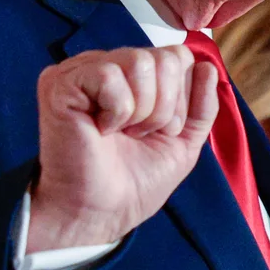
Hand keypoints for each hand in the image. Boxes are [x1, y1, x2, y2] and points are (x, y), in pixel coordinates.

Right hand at [28, 45, 219, 251]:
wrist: (103, 213)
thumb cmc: (135, 181)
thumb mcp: (183, 142)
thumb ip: (202, 107)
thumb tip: (208, 67)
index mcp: (133, 75)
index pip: (177, 56)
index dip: (180, 97)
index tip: (160, 130)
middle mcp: (108, 64)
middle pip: (164, 58)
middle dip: (164, 107)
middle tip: (138, 135)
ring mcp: (82, 70)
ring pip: (139, 62)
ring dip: (141, 110)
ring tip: (121, 133)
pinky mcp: (61, 83)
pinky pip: (108, 75)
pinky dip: (116, 110)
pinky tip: (100, 130)